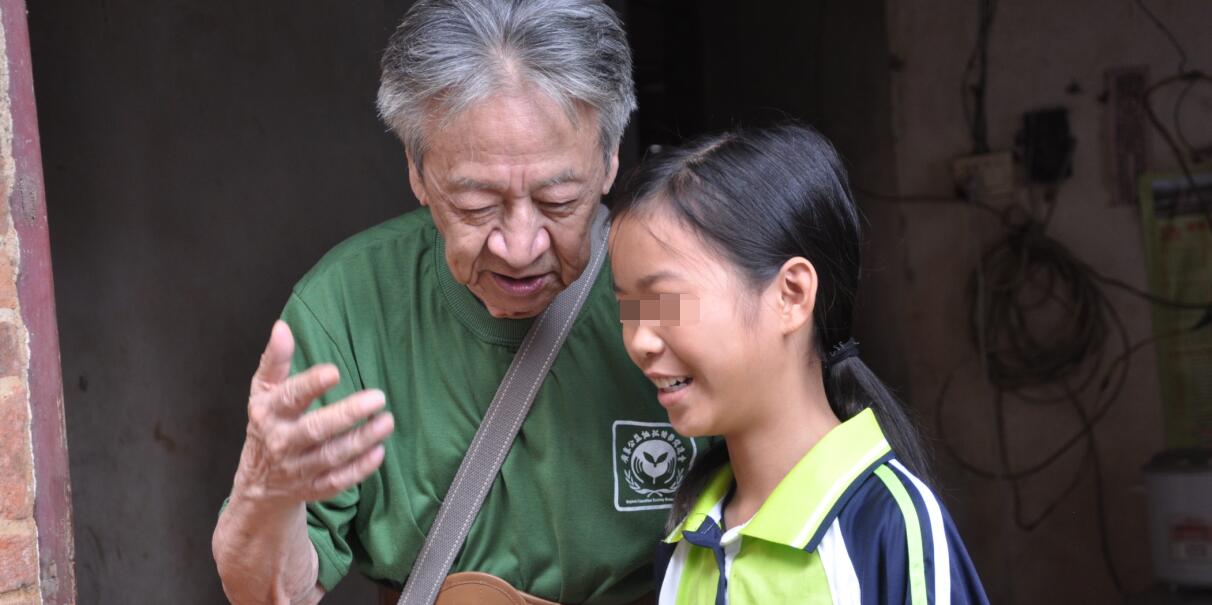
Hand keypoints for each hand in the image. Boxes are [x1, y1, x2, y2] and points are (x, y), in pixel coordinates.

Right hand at [232, 321, 394, 507]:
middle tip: (378, 398)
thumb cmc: (269, 422)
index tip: (335, 372)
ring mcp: (297, 470)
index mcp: (268, 413)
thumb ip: (275, 360)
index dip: (311, 384)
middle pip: (316, 430)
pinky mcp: (312, 490)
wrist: (258, 482)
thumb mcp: (263, 391)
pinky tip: (379, 451)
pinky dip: (359, 469)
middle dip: (348, 414)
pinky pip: (338, 481)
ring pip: (332, 456)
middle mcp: (281, 443)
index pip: (290, 397)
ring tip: (387, 421)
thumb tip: (282, 328)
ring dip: (362, 440)